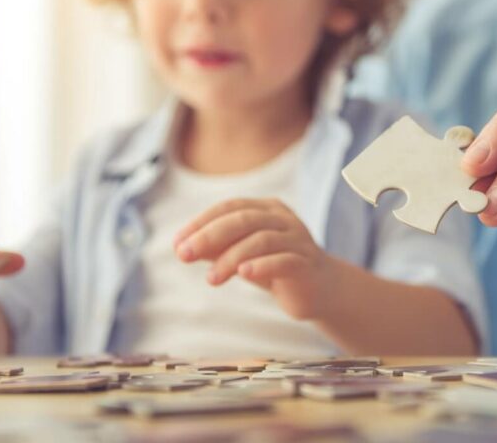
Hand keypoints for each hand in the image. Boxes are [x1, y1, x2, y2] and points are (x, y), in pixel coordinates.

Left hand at [174, 198, 335, 319]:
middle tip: (183, 255)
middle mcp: (283, 219)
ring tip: (211, 279)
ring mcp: (297, 239)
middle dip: (209, 236)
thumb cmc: (274, 267)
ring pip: (261, 239)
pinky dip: (262, 265)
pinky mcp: (306, 263)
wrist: (319, 290)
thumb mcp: (241, 256)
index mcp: (266, 209)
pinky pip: (284, 260)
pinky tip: (243, 274)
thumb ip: (216, 249)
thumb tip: (182, 248)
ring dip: (231, 257)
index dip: (201, 222)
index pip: (230, 207)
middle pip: (243, 219)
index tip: (177, 243)